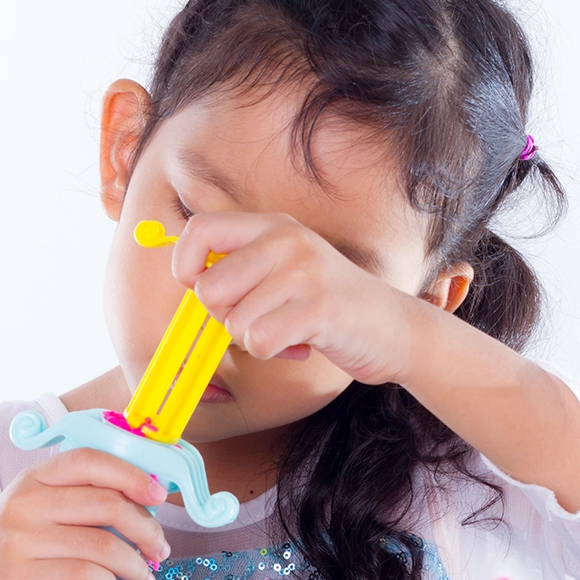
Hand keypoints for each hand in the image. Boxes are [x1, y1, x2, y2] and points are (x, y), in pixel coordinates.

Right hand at [0, 449, 169, 579]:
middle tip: (160, 549)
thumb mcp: (30, 510)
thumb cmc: (3, 550)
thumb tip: (142, 503)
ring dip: (136, 565)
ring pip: (103, 545)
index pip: (91, 460)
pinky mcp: (19, 578)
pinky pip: (84, 576)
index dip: (133, 475)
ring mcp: (20, 540)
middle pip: (108, 504)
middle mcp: (26, 503)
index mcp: (33, 479)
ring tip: (144, 578)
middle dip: (147, 529)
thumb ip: (74, 499)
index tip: (160, 495)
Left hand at [171, 211, 416, 384]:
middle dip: (223, 318)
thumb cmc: (328, 306)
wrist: (394, 327)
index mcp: (273, 226)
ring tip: (286, 331)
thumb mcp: (286, 270)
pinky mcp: (317, 308)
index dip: (185, 266)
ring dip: (253, 341)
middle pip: (209, 288)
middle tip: (257, 320)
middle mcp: (286, 240)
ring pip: (233, 322)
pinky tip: (297, 344)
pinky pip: (259, 341)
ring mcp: (303, 272)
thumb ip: (241, 269)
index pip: (199, 229)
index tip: (202, 290)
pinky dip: (271, 353)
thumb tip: (189, 285)